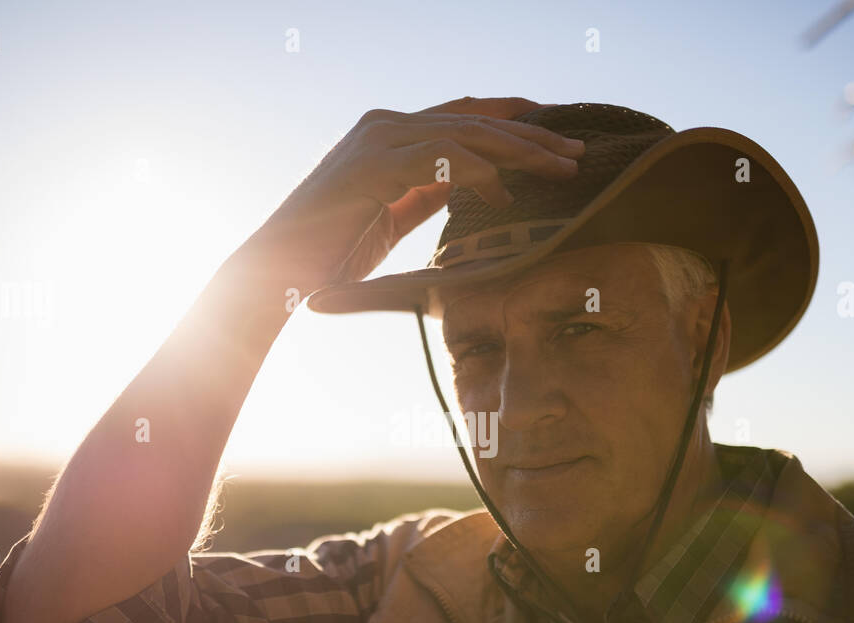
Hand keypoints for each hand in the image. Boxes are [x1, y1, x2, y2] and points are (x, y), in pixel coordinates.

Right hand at [238, 96, 583, 293]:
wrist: (277, 274)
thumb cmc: (331, 252)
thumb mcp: (393, 214)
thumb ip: (428, 191)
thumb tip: (476, 183)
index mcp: (390, 136)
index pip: (463, 116)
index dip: (513, 121)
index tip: (556, 135)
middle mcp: (384, 127)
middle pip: (473, 120)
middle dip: (531, 135)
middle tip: (576, 152)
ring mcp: (376, 142)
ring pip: (464, 134)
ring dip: (518, 151)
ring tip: (559, 169)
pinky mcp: (370, 167)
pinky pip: (438, 160)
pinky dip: (476, 173)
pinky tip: (505, 191)